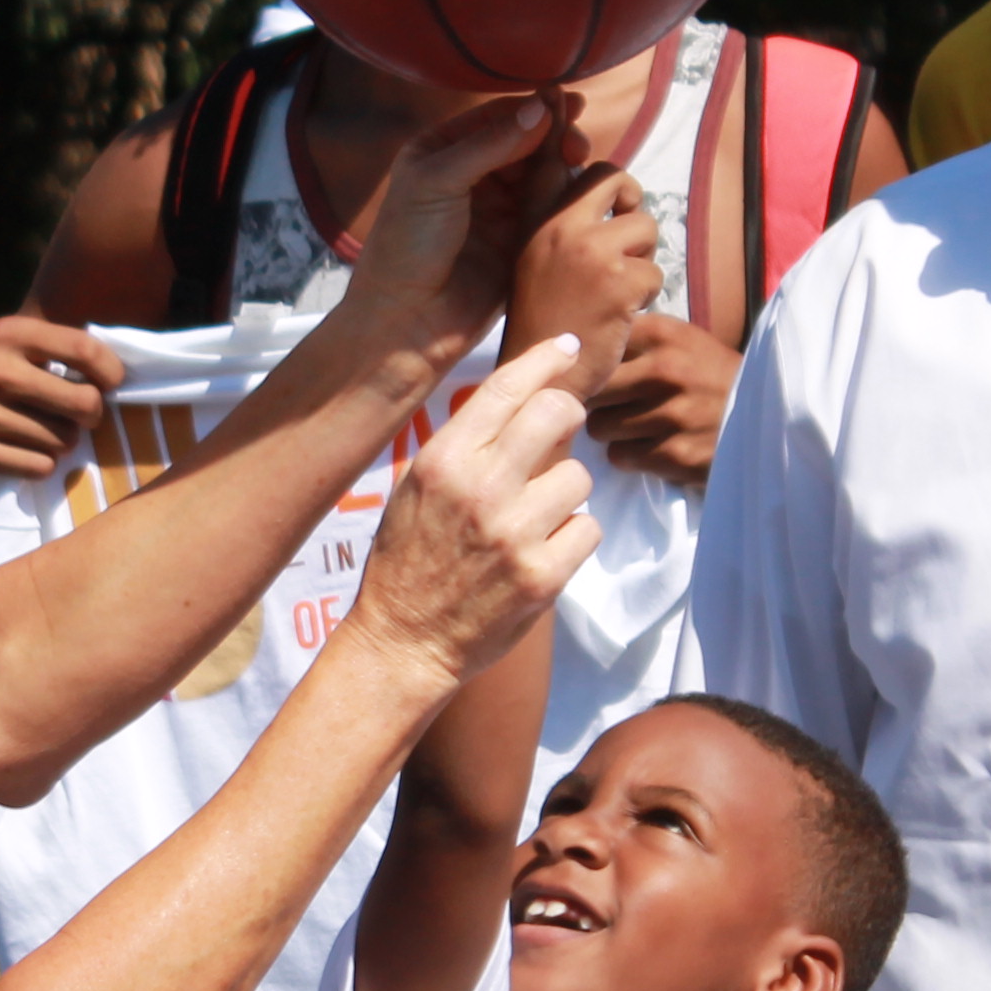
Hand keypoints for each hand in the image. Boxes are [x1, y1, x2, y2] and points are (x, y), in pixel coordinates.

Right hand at [0, 314, 131, 481]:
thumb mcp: (5, 341)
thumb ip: (54, 347)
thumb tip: (117, 371)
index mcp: (7, 333)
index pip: (85, 351)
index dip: (111, 373)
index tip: (111, 384)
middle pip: (83, 403)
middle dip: (90, 413)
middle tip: (78, 413)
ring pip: (64, 441)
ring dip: (62, 441)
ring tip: (42, 430)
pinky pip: (40, 466)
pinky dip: (41, 463)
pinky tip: (25, 450)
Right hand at [337, 343, 600, 688]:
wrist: (403, 642)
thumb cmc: (406, 561)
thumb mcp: (416, 488)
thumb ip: (465, 447)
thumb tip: (522, 405)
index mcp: (443, 460)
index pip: (505, 388)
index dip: (544, 360)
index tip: (566, 347)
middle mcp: (480, 488)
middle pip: (557, 415)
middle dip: (568, 415)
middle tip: (563, 431)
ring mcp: (515, 533)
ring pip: (579, 477)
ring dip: (566, 493)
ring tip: (537, 517)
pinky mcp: (543, 576)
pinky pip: (588, 529)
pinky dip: (573, 539)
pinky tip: (545, 552)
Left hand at [341, 95, 570, 361]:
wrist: (407, 320)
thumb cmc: (407, 245)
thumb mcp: (438, 181)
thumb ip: (490, 144)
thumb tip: (540, 108)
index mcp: (442, 152)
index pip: (495, 118)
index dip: (532, 109)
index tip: (569, 103)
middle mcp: (471, 177)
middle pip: (524, 144)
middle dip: (553, 138)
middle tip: (576, 144)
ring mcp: (496, 210)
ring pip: (540, 176)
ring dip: (563, 167)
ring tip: (581, 164)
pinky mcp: (518, 243)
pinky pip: (548, 212)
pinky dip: (566, 200)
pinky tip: (581, 193)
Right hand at [509, 159, 662, 402]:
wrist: (540, 377)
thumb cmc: (543, 321)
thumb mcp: (534, 261)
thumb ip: (559, 224)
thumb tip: (606, 187)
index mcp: (535, 222)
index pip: (551, 160)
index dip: (568, 143)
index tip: (571, 139)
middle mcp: (560, 228)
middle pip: (614, 178)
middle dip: (630, 202)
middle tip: (625, 235)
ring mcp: (591, 252)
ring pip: (646, 227)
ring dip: (643, 257)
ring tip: (617, 286)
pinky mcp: (620, 282)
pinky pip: (655, 272)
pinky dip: (646, 295)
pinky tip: (620, 313)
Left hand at [582, 313, 740, 486]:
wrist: (768, 415)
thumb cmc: (711, 375)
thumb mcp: (680, 340)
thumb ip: (634, 339)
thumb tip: (570, 347)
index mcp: (664, 335)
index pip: (596, 349)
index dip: (587, 366)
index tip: (588, 376)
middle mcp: (666, 370)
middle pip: (591, 391)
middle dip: (594, 402)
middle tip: (607, 408)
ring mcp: (672, 414)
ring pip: (601, 428)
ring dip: (611, 432)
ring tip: (633, 427)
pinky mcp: (677, 454)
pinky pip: (622, 457)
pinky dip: (631, 456)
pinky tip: (651, 446)